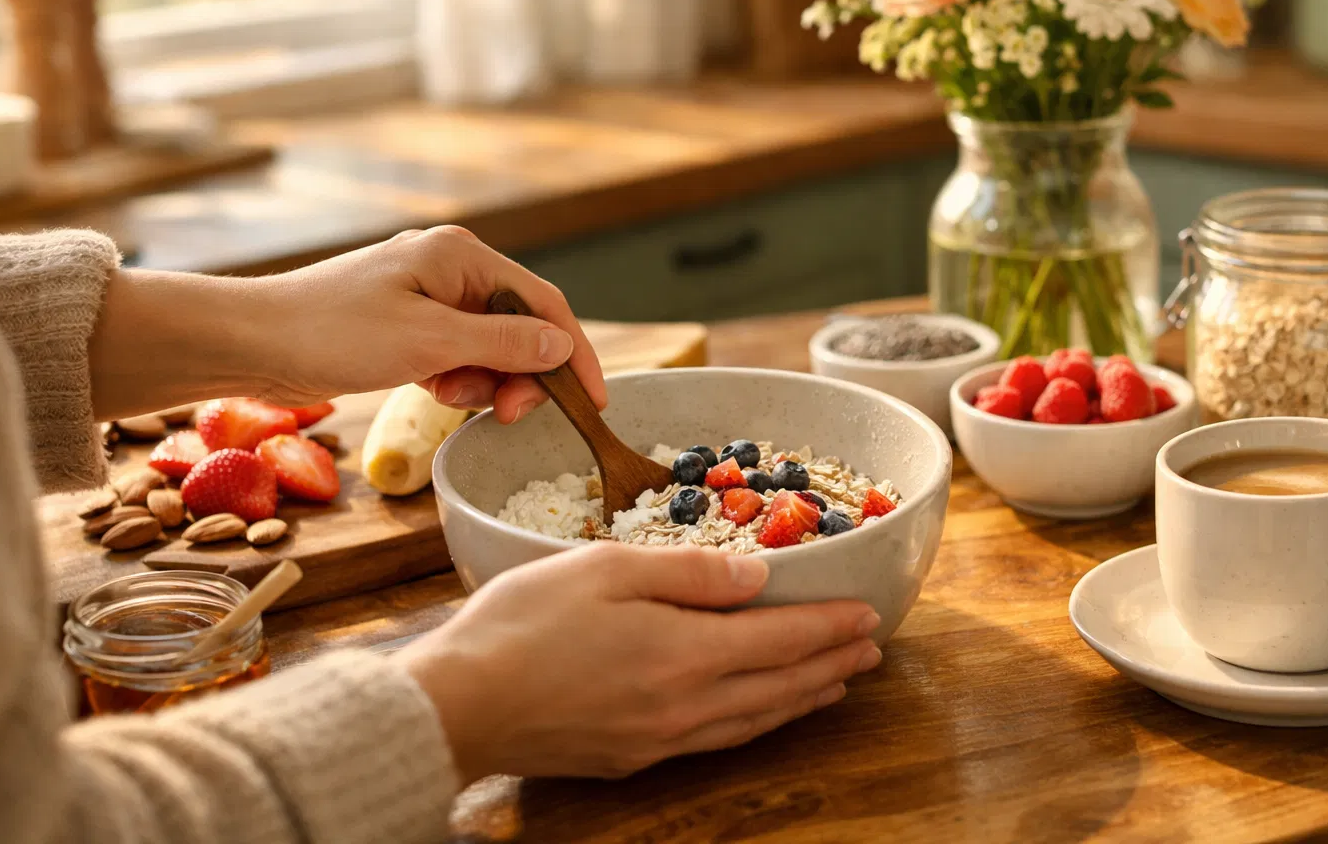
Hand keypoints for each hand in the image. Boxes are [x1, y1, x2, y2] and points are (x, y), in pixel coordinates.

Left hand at [258, 226, 605, 421]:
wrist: (252, 342)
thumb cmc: (333, 332)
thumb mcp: (429, 344)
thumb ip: (503, 345)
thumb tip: (562, 347)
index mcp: (462, 256)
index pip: (543, 304)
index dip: (574, 353)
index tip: (591, 402)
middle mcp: (452, 268)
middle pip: (520, 326)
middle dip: (520, 374)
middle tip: (506, 414)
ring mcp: (429, 295)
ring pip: (490, 347)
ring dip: (482, 381)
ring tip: (446, 394)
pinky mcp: (409, 323)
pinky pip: (458, 353)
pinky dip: (455, 378)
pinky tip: (430, 388)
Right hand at [398, 544, 881, 780]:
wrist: (456, 706)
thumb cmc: (522, 625)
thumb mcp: (606, 569)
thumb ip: (687, 573)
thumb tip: (756, 576)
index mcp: (683, 652)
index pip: (780, 639)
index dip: (829, 626)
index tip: (868, 614)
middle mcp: (684, 705)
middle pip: (779, 686)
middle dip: (832, 665)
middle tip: (872, 650)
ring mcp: (659, 739)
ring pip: (754, 720)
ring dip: (802, 699)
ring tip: (835, 684)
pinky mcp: (632, 758)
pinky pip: (718, 740)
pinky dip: (756, 722)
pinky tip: (757, 714)